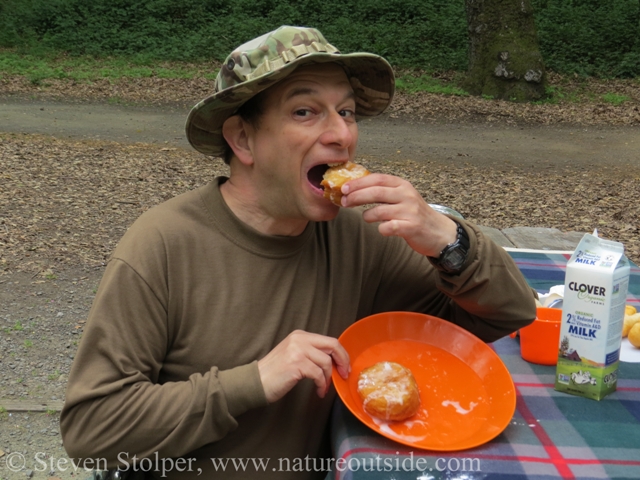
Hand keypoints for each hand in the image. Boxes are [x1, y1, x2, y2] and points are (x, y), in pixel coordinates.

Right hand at [258, 330, 349, 402]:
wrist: (256, 382)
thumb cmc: (275, 372)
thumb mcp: (293, 354)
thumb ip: (311, 352)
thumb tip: (334, 361)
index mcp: (300, 335)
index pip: (329, 340)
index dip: (341, 354)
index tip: (344, 367)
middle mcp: (299, 339)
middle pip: (333, 346)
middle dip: (342, 361)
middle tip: (344, 374)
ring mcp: (298, 350)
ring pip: (326, 363)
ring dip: (328, 378)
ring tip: (323, 388)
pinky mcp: (296, 364)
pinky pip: (318, 374)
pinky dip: (322, 385)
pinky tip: (319, 391)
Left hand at [341, 173, 457, 256]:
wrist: (439, 231)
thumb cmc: (414, 214)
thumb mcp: (401, 196)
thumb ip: (383, 191)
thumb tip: (354, 189)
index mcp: (402, 185)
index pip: (377, 179)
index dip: (358, 183)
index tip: (344, 188)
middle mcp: (407, 195)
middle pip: (375, 192)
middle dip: (356, 197)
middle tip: (344, 202)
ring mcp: (410, 211)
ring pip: (379, 211)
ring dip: (367, 215)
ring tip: (367, 217)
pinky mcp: (411, 227)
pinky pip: (388, 227)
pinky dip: (381, 229)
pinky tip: (382, 229)